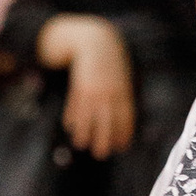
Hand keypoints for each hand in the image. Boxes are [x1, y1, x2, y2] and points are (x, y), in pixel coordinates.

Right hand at [40, 14, 136, 157]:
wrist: (96, 41)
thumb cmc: (112, 64)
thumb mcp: (122, 79)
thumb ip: (123, 97)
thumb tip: (122, 121)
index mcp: (123, 92)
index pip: (125, 118)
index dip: (123, 134)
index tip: (120, 147)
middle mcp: (109, 93)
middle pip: (107, 121)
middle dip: (103, 139)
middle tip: (100, 154)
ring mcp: (93, 89)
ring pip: (88, 115)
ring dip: (84, 132)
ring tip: (81, 144)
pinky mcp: (79, 84)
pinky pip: (75, 104)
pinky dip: (72, 116)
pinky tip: (70, 126)